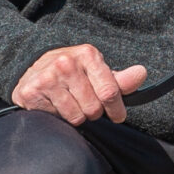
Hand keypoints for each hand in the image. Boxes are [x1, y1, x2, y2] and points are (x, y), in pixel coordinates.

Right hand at [13, 44, 147, 124]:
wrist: (32, 68)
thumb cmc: (72, 73)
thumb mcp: (96, 71)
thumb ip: (120, 79)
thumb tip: (142, 73)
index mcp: (88, 55)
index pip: (110, 92)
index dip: (116, 109)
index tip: (117, 116)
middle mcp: (67, 63)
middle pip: (94, 108)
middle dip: (92, 112)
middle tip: (84, 103)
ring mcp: (48, 77)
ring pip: (76, 116)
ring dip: (75, 116)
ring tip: (68, 103)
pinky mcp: (32, 92)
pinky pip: (58, 118)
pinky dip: (58, 116)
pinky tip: (53, 104)